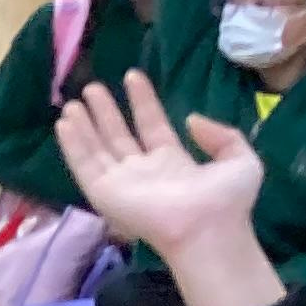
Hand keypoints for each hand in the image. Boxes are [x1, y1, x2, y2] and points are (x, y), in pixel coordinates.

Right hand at [55, 67, 282, 305]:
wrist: (206, 228)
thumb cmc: (225, 200)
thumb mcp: (241, 159)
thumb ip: (222, 135)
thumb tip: (190, 119)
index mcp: (173, 162)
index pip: (151, 124)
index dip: (143, 101)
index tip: (133, 76)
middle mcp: (143, 170)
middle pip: (118, 135)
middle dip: (106, 111)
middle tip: (92, 87)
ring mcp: (121, 182)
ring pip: (97, 148)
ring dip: (84, 125)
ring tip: (72, 102)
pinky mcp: (103, 193)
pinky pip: (83, 165)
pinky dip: (72, 144)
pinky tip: (64, 124)